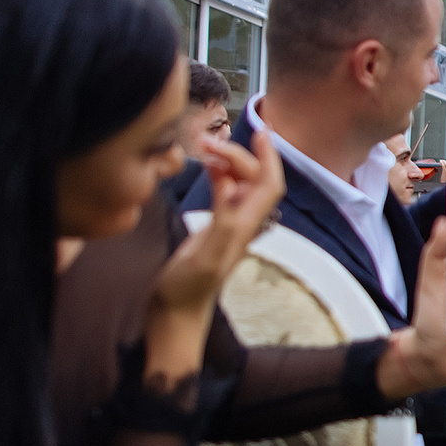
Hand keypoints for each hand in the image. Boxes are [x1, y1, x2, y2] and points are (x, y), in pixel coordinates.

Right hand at [152, 133, 286, 319]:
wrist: (175, 313)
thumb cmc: (187, 289)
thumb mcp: (206, 256)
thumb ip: (223, 224)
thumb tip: (230, 188)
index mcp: (247, 226)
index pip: (270, 184)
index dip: (269, 157)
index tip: (261, 133)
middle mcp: (244, 223)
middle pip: (253, 178)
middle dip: (237, 154)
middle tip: (207, 141)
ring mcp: (230, 225)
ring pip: (239, 183)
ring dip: (228, 162)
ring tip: (204, 148)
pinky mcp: (215, 228)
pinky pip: (224, 193)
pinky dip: (219, 176)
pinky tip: (207, 168)